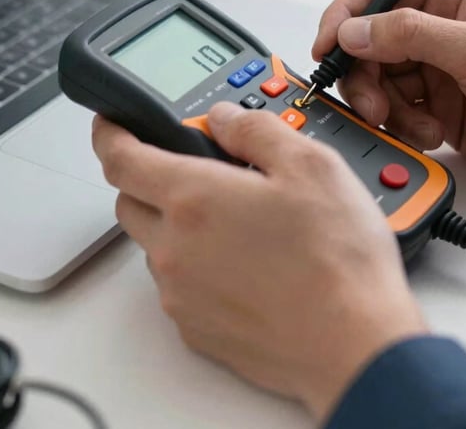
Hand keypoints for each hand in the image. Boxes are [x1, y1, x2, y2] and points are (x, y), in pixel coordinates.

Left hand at [93, 105, 426, 420]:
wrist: (356, 347)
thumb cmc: (337, 261)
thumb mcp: (310, 165)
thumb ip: (255, 129)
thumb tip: (224, 117)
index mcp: (193, 199)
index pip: (121, 159)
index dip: (110, 134)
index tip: (110, 124)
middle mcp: (175, 249)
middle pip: (129, 202)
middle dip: (147, 178)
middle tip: (194, 170)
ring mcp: (182, 295)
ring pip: (154, 246)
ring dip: (174, 225)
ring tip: (236, 222)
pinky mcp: (197, 330)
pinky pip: (177, 286)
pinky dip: (194, 266)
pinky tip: (245, 264)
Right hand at [313, 0, 465, 187]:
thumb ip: (409, 36)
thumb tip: (353, 30)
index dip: (344, 15)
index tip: (326, 48)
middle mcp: (437, 28)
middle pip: (369, 43)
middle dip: (364, 76)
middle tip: (372, 104)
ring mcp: (437, 69)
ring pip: (378, 82)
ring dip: (386, 108)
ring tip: (415, 124)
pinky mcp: (440, 107)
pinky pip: (397, 113)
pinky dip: (402, 127)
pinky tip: (429, 134)